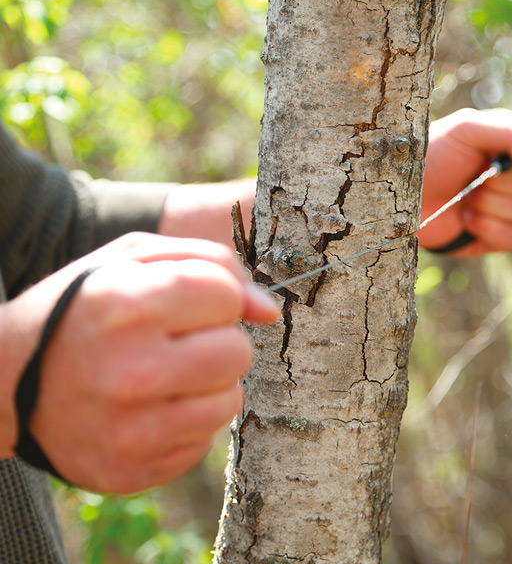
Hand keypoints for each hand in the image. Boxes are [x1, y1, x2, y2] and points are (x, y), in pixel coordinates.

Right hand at [2, 232, 279, 493]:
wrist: (8, 380)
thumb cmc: (82, 307)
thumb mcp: (131, 258)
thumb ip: (211, 262)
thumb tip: (270, 309)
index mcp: (128, 305)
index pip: (227, 296)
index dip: (213, 296)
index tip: (187, 302)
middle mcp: (132, 372)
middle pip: (238, 352)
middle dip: (217, 339)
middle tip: (177, 340)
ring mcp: (133, 431)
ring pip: (230, 400)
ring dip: (208, 383)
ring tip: (164, 374)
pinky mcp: (135, 471)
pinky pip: (204, 440)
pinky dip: (187, 420)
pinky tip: (150, 407)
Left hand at [419, 108, 511, 255]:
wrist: (399, 194)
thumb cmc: (429, 155)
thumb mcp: (466, 129)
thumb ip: (511, 133)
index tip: (490, 160)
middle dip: (497, 183)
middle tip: (470, 178)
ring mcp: (506, 207)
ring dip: (487, 205)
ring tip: (463, 197)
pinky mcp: (494, 236)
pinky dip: (487, 229)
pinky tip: (465, 219)